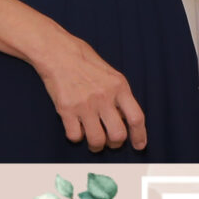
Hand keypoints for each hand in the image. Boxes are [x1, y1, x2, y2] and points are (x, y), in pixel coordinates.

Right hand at [33, 31, 147, 151]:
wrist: (59, 53)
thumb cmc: (85, 62)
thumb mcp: (111, 75)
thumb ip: (119, 96)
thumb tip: (124, 119)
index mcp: (119, 87)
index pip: (136, 117)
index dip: (140, 135)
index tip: (139, 145)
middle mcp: (104, 97)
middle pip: (118, 135)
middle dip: (116, 144)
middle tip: (111, 142)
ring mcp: (85, 104)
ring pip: (97, 140)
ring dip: (96, 146)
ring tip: (94, 141)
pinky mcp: (66, 109)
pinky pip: (75, 136)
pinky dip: (77, 137)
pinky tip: (77, 128)